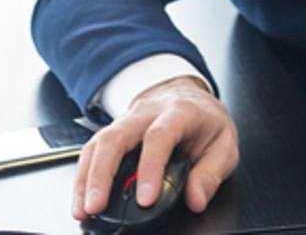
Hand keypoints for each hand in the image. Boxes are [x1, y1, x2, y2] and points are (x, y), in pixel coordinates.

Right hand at [72, 76, 237, 221]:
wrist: (188, 96)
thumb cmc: (205, 122)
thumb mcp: (224, 145)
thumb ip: (211, 174)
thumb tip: (196, 199)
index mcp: (180, 112)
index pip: (160, 136)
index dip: (150, 168)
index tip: (145, 198)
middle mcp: (147, 113)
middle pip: (116, 138)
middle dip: (102, 174)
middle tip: (96, 206)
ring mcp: (126, 120)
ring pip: (98, 144)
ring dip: (86, 178)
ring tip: (83, 209)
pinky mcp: (113, 132)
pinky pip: (92, 151)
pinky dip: (83, 177)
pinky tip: (80, 199)